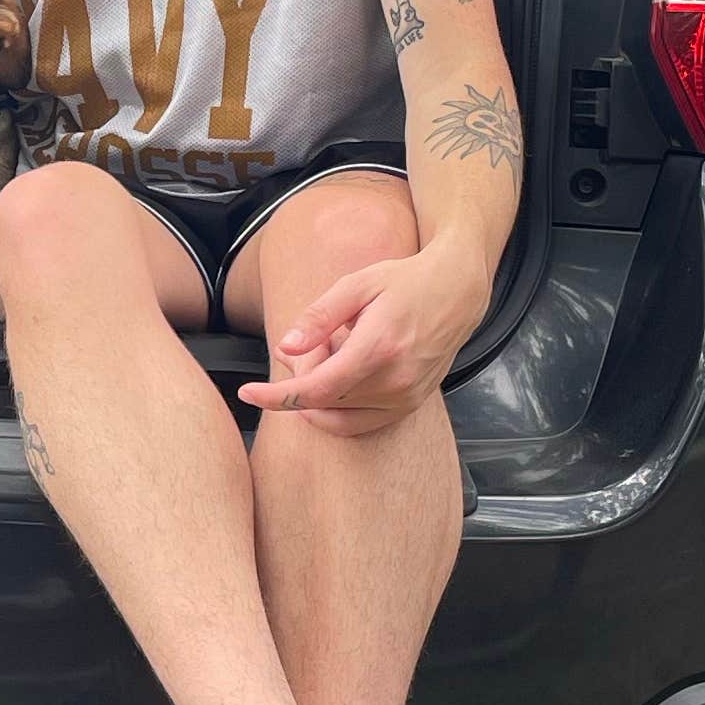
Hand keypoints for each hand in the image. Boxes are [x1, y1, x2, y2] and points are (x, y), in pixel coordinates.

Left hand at [239, 245, 485, 436]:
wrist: (457, 292)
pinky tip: (343, 373)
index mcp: (378, 348)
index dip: (277, 396)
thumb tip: (285, 349)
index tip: (247, 393)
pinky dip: (338, 408)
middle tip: (316, 342)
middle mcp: (395, 381)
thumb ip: (318, 317)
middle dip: (302, 378)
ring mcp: (406, 398)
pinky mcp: (411, 406)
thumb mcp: (356, 285)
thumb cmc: (404, 281)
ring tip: (338, 349)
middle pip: (323, 402)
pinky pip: (360, 423)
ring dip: (322, 391)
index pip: (315, 389)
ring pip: (339, 414)